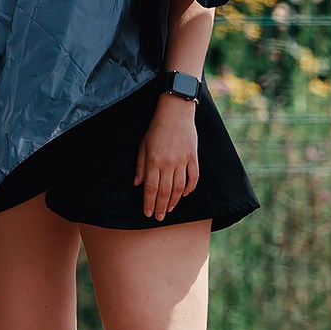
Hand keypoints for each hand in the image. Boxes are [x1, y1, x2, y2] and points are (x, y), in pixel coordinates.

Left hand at [133, 94, 200, 220]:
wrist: (176, 111)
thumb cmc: (156, 128)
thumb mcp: (143, 145)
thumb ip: (141, 165)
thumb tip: (137, 184)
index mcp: (154, 160)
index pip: (151, 188)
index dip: (149, 203)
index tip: (147, 213)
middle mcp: (168, 163)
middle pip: (164, 191)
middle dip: (160, 207)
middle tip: (158, 217)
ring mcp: (183, 160)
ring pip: (179, 188)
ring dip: (173, 201)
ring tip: (169, 210)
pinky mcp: (193, 157)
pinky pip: (193, 177)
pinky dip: (190, 188)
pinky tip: (184, 195)